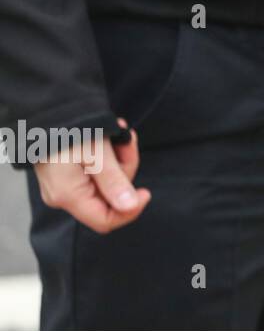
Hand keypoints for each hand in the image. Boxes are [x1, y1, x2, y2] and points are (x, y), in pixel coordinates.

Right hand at [33, 119, 150, 233]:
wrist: (48, 109)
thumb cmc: (70, 129)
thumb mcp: (97, 153)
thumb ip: (114, 181)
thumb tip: (130, 207)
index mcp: (68, 195)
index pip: (105, 221)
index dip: (130, 211)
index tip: (147, 192)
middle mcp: (63, 196)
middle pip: (109, 199)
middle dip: (125, 170)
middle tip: (127, 142)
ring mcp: (64, 186)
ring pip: (106, 183)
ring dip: (119, 157)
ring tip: (119, 132)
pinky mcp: (66, 175)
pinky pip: (96, 173)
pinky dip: (108, 156)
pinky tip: (109, 137)